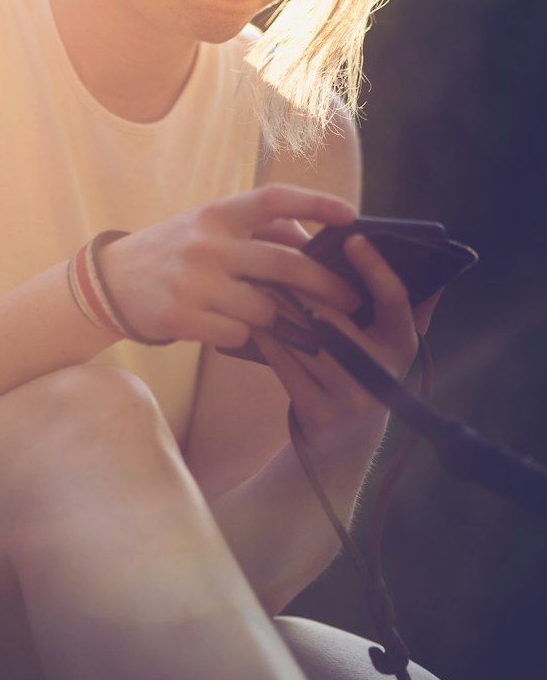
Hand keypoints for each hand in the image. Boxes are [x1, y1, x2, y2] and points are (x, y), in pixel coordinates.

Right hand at [96, 183, 360, 350]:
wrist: (111, 282)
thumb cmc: (173, 250)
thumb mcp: (210, 228)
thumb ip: (257, 230)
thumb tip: (309, 241)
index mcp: (217, 214)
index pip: (275, 200)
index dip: (316, 204)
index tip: (352, 215)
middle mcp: (208, 244)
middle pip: (284, 264)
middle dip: (326, 285)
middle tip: (351, 300)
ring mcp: (194, 282)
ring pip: (264, 309)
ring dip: (275, 319)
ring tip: (268, 318)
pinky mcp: (182, 317)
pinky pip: (236, 334)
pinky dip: (242, 336)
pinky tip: (229, 329)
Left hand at [252, 231, 441, 457]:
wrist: (344, 440)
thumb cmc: (361, 370)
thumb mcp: (386, 341)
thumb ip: (397, 304)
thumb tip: (426, 261)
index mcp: (402, 345)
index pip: (395, 301)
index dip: (376, 269)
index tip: (353, 238)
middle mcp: (381, 373)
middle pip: (335, 317)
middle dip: (303, 285)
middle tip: (275, 252)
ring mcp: (351, 397)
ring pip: (305, 338)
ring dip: (278, 307)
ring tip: (257, 277)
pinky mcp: (320, 414)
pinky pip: (285, 363)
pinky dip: (267, 336)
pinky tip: (253, 316)